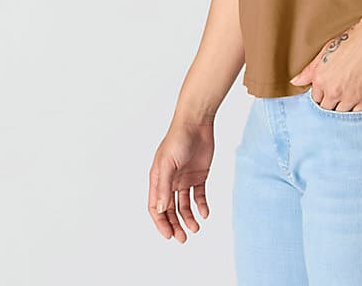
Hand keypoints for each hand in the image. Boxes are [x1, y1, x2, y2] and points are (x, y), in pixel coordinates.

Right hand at [148, 120, 214, 242]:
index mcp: (158, 179)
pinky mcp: (199, 175)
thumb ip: (164, 187)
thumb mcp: (168, 164)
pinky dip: (201, 205)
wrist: (197, 123)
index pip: (156, 207)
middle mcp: (170, 181)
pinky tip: (205, 213)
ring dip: (188, 218)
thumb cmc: (178, 139)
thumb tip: (162, 210)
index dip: (161, 223)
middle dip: (175, 225)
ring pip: (184, 205)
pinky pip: (199, 195)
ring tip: (196, 228)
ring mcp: (184, 179)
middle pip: (170, 210)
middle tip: (183, 238)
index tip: (169, 235)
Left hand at [288, 15, 361, 111]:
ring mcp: (351, 97)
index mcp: (321, 79)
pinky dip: (359, 110)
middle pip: (328, 110)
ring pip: (343, 114)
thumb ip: (310, 70)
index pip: (316, 100)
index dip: (322, 97)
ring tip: (351, 98)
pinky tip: (361, 100)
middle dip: (332, 105)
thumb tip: (295, 82)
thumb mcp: (327, 51)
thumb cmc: (353, 40)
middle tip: (341, 96)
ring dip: (345, 109)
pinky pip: (359, 114)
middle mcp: (334, 90)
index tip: (329, 94)